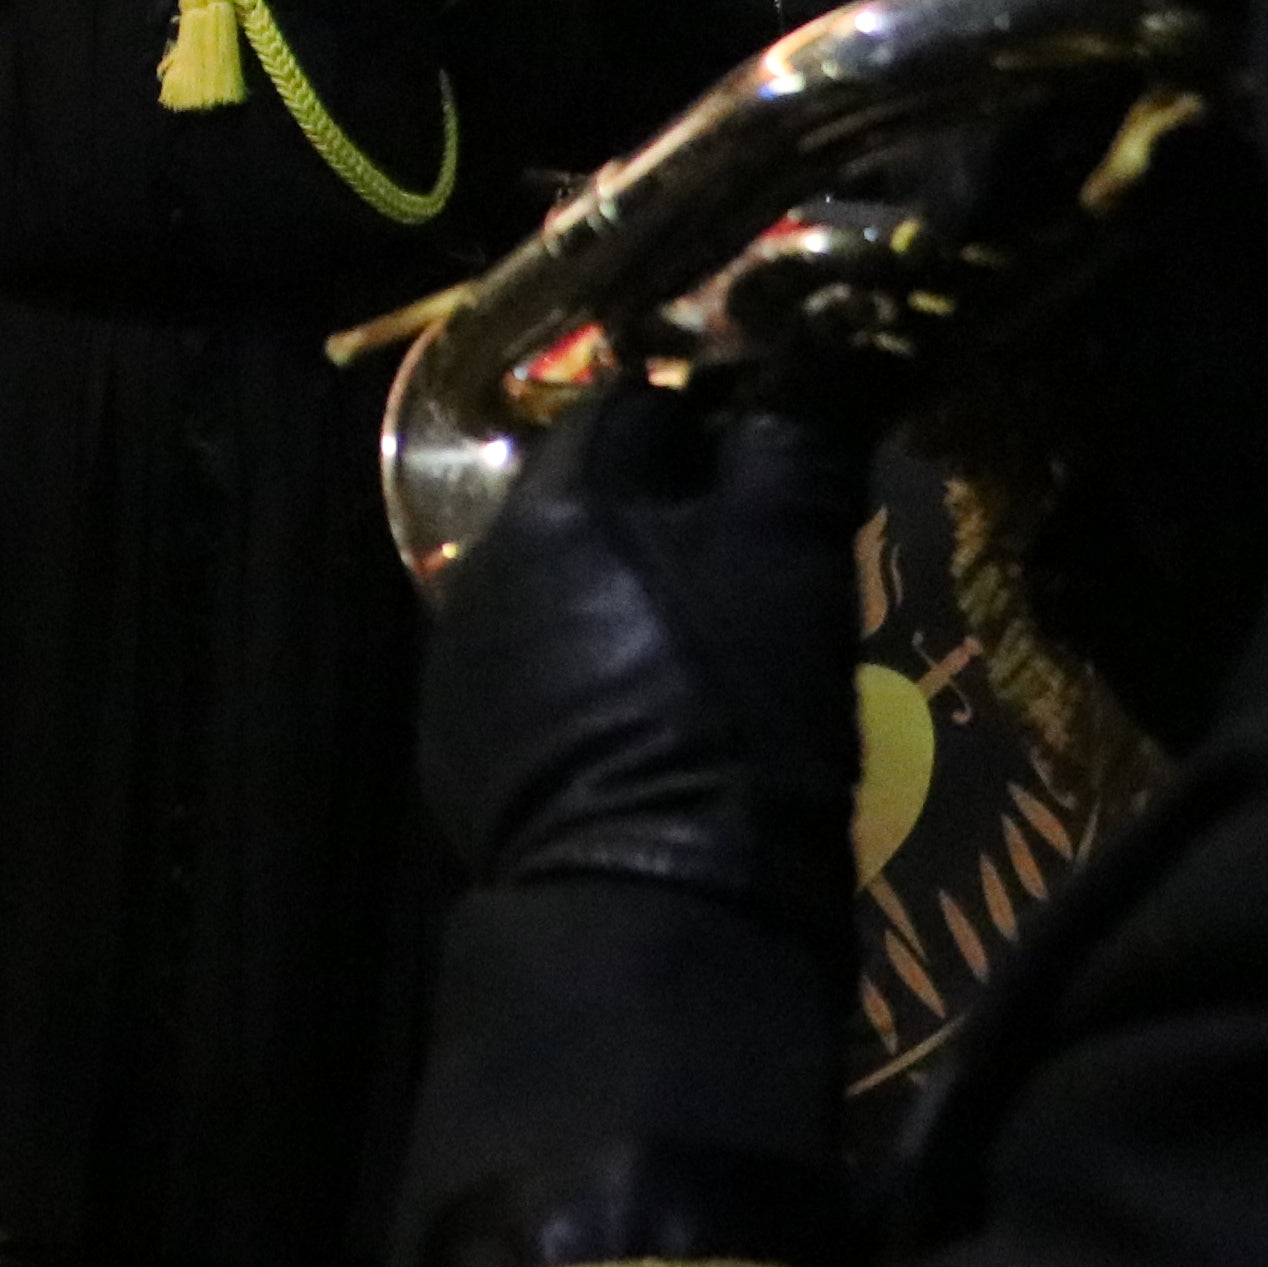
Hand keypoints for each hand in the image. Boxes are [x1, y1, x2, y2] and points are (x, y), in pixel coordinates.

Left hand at [418, 379, 864, 937]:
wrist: (660, 898)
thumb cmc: (739, 718)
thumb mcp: (795, 565)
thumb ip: (790, 452)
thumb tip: (808, 367)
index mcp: (565, 499)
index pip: (633, 410)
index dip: (707, 429)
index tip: (767, 471)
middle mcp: (487, 558)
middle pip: (581, 495)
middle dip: (654, 511)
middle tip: (742, 563)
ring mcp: (461, 653)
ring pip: (549, 581)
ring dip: (609, 593)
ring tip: (692, 647)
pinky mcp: (458, 737)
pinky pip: (525, 669)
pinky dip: (574, 673)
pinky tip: (636, 718)